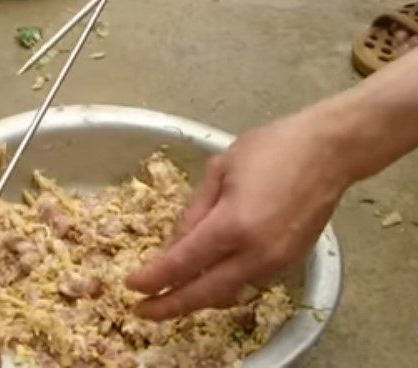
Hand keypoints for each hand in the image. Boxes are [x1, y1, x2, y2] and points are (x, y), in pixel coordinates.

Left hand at [126, 108, 350, 318]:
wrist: (327, 152)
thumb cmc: (270, 149)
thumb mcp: (219, 169)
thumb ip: (195, 210)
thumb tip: (174, 244)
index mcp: (232, 225)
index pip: (183, 263)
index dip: (155, 278)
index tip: (132, 286)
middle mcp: (255, 254)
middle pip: (204, 293)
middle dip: (170, 306)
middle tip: (142, 311)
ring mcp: (276, 263)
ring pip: (228, 293)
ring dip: (198, 298)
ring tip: (171, 296)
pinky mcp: (290, 264)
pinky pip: (248, 284)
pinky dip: (223, 286)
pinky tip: (208, 278)